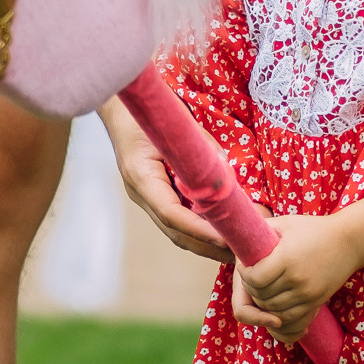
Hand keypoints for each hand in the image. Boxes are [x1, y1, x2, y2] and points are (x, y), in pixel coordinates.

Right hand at [99, 97, 229, 262]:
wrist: (123, 108)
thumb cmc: (148, 113)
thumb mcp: (177, 127)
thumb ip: (202, 152)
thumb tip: (227, 176)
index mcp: (141, 177)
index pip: (171, 214)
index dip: (201, 230)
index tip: (227, 238)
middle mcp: (142, 193)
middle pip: (175, 232)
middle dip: (208, 246)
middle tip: (240, 254)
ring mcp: (147, 196)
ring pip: (177, 230)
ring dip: (206, 242)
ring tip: (235, 247)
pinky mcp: (156, 194)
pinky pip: (179, 217)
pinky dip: (201, 227)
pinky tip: (222, 230)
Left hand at [232, 205, 363, 342]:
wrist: (349, 242)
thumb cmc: (313, 229)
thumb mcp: (285, 223)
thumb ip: (260, 228)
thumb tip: (236, 232)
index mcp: (287, 258)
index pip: (255, 279)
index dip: (245, 275)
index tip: (246, 266)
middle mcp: (297, 279)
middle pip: (261, 296)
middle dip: (251, 288)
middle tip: (252, 277)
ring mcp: (307, 293)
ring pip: (273, 310)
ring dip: (262, 301)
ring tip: (263, 287)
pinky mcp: (315, 302)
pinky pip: (289, 317)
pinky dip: (277, 312)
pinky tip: (275, 298)